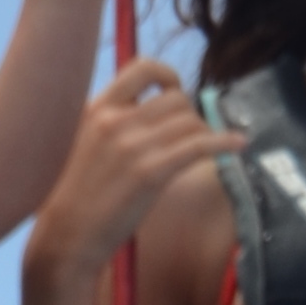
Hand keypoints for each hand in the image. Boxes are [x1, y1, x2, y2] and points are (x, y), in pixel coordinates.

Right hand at [28, 54, 238, 283]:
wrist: (66, 236)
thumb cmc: (79, 196)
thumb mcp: (86, 143)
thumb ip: (114, 122)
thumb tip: (155, 108)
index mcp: (97, 109)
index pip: (142, 68)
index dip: (168, 75)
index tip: (176, 91)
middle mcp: (114, 121)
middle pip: (176, 99)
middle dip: (190, 117)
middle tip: (189, 139)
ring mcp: (132, 146)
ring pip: (191, 122)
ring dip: (204, 135)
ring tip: (203, 153)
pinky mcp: (150, 173)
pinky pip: (199, 146)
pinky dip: (225, 143)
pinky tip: (239, 145)